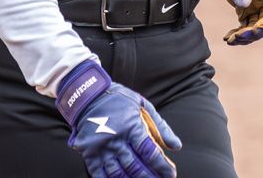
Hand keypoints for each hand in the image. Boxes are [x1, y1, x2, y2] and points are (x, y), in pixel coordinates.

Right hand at [56, 60, 180, 176]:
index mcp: (131, 126)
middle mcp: (116, 139)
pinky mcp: (89, 153)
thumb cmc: (117, 98)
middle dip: (151, 177)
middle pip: (136, 167)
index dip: (162, 166)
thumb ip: (160, 126)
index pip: (150, 153)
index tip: (171, 174)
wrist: (86, 93)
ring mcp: (101, 148)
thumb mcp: (141, 105)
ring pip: (120, 174)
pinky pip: (100, 175)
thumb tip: (176, 146)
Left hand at [200, 0, 262, 44]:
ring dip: (246, 35)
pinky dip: (239, 32)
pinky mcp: (245, 3)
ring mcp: (256, 1)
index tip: (254, 30)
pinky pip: (246, 23)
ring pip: (256, 25)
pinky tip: (228, 37)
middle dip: (255, 32)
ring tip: (230, 40)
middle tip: (238, 38)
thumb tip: (243, 5)